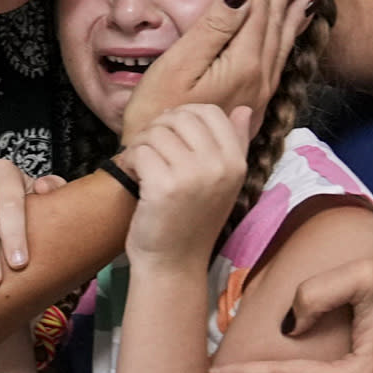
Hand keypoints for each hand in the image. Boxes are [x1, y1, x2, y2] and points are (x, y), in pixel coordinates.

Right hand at [118, 0, 322, 147]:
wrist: (162, 172)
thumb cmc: (156, 118)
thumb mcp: (179, 67)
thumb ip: (214, 27)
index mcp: (243, 61)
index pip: (259, 1)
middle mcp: (260, 75)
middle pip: (276, 15)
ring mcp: (260, 91)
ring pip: (284, 35)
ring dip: (292, 1)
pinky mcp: (254, 103)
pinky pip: (281, 55)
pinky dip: (291, 31)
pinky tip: (294, 26)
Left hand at [123, 104, 255, 267]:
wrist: (174, 264)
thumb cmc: (192, 221)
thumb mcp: (223, 182)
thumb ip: (234, 144)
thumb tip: (242, 108)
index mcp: (236, 162)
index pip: (211, 112)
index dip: (183, 116)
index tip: (170, 137)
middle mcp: (220, 166)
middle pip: (181, 117)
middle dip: (158, 128)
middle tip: (150, 150)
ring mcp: (193, 175)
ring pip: (157, 132)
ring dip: (141, 145)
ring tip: (141, 165)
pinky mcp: (165, 186)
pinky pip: (140, 151)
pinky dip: (130, 160)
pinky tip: (133, 176)